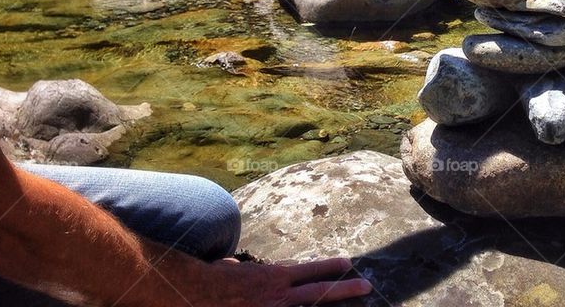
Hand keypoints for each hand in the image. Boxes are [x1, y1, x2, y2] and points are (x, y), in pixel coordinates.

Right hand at [190, 256, 371, 305]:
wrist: (197, 293)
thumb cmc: (214, 279)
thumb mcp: (237, 269)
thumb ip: (251, 271)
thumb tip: (244, 269)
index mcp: (274, 277)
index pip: (308, 270)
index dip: (329, 266)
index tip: (348, 262)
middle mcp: (279, 296)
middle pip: (318, 292)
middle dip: (344, 289)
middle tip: (367, 286)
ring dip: (329, 305)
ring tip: (353, 303)